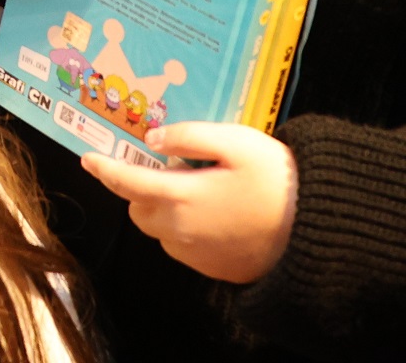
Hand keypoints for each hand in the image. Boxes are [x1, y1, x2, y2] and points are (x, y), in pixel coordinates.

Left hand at [80, 121, 297, 282]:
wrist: (317, 230)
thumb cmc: (276, 179)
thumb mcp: (235, 142)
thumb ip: (189, 137)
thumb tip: (151, 139)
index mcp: (180, 197)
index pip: (126, 183)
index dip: (104, 169)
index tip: (88, 158)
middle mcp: (181, 231)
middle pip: (139, 209)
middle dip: (140, 188)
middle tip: (164, 166)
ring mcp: (197, 255)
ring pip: (160, 229)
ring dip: (162, 209)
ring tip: (194, 186)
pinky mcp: (215, 269)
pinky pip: (183, 246)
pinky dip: (184, 228)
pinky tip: (212, 211)